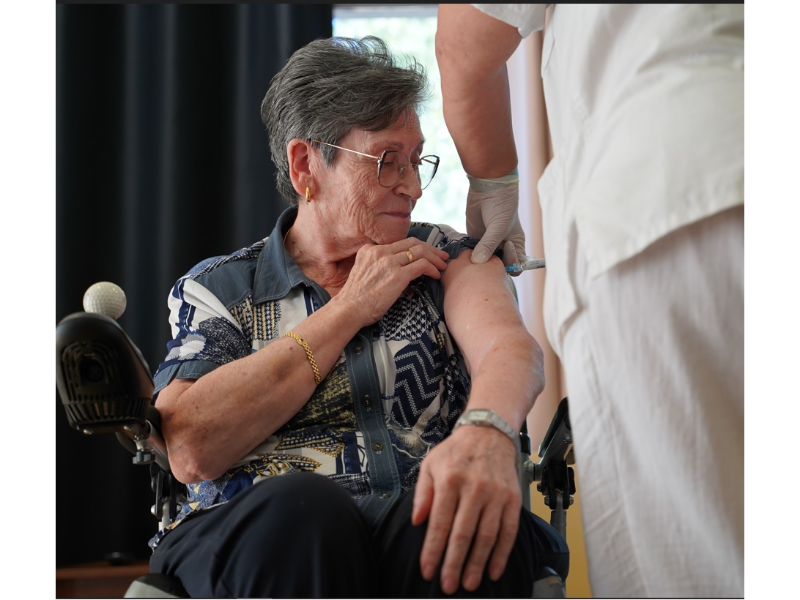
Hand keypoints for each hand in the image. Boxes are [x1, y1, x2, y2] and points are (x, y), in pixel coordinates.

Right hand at [335, 238, 448, 326]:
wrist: (348, 310)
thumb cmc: (356, 300)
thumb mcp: (365, 273)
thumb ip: (379, 266)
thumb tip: (402, 271)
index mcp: (370, 250)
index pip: (401, 243)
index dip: (418, 246)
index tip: (428, 253)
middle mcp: (379, 252)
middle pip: (413, 243)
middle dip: (431, 249)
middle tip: (442, 257)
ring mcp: (388, 262)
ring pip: (420, 252)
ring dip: (435, 258)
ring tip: (443, 266)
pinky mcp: (397, 275)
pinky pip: (421, 266)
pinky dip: (432, 269)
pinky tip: (436, 275)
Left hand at [412, 424, 520, 593]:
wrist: (489, 432)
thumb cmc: (456, 451)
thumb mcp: (430, 464)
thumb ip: (422, 493)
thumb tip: (417, 521)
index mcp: (450, 480)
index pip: (440, 523)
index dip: (433, 549)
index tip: (427, 569)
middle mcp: (474, 488)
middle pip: (463, 534)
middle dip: (454, 563)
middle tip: (448, 585)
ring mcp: (496, 494)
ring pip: (487, 536)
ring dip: (477, 563)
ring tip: (468, 583)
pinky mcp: (513, 499)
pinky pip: (508, 531)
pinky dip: (501, 553)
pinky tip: (494, 570)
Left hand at [465, 183, 526, 272]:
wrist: (489, 186)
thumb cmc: (501, 206)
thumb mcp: (498, 227)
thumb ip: (488, 245)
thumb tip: (477, 262)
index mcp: (515, 245)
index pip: (515, 266)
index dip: (510, 265)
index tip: (504, 252)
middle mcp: (502, 247)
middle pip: (497, 266)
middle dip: (491, 267)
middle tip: (483, 258)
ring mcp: (487, 243)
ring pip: (483, 261)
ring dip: (477, 262)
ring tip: (472, 258)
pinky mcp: (474, 238)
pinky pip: (471, 251)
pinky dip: (467, 255)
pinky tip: (463, 254)